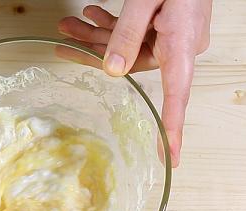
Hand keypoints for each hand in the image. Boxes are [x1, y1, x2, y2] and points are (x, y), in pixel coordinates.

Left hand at [58, 1, 211, 166]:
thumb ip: (128, 33)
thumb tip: (112, 70)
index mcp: (183, 45)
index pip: (177, 96)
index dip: (173, 130)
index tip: (170, 159)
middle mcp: (181, 46)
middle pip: (133, 64)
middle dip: (94, 53)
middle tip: (63, 39)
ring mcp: (174, 36)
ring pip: (129, 47)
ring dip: (97, 35)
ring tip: (68, 23)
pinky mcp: (167, 25)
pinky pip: (136, 33)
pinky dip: (113, 26)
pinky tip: (92, 15)